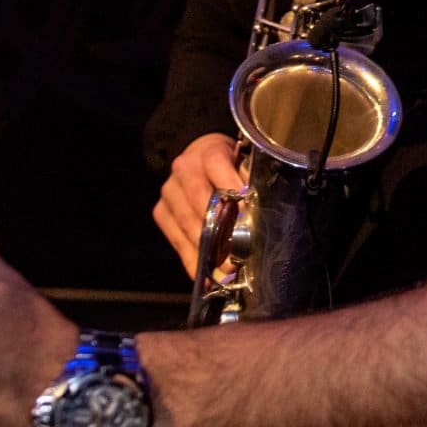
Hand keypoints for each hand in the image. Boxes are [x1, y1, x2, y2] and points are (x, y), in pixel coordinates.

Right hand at [156, 132, 244, 276]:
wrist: (197, 158)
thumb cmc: (228, 164)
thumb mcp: (243, 160)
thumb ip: (252, 180)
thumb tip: (264, 208)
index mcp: (209, 152)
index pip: (218, 168)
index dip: (232, 192)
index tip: (247, 216)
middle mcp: (184, 170)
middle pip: (199, 203)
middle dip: (219, 232)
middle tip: (236, 256)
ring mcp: (170, 192)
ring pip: (187, 225)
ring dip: (206, 250)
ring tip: (225, 269)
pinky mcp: (161, 211)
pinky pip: (177, 240)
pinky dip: (192, 260)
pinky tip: (206, 274)